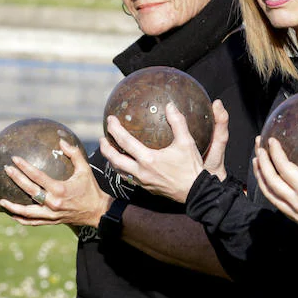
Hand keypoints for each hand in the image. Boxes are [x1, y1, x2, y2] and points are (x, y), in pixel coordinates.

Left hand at [0, 139, 112, 227]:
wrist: (97, 211)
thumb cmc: (90, 188)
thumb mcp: (85, 169)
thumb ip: (74, 154)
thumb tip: (61, 140)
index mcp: (60, 190)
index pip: (37, 176)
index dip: (25, 167)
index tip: (14, 158)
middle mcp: (53, 203)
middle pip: (29, 191)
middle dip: (15, 179)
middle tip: (5, 169)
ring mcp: (50, 215)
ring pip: (25, 212)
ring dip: (11, 207)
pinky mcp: (50, 221)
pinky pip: (31, 222)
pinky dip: (20, 218)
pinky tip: (11, 214)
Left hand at [99, 100, 229, 202]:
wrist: (196, 192)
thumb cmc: (191, 167)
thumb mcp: (186, 142)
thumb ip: (178, 122)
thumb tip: (170, 106)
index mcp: (148, 159)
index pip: (125, 141)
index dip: (115, 129)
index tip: (110, 120)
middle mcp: (141, 171)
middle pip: (115, 159)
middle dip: (105, 148)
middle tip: (102, 139)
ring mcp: (143, 182)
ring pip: (120, 171)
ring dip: (112, 160)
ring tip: (110, 152)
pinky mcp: (147, 188)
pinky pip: (130, 178)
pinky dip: (123, 170)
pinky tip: (128, 165)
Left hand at [253, 136, 297, 238]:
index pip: (284, 167)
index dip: (275, 153)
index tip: (271, 141)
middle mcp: (296, 202)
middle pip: (271, 180)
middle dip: (262, 162)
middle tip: (259, 147)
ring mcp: (294, 212)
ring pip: (269, 193)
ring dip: (260, 176)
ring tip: (256, 162)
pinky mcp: (295, 219)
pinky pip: (275, 203)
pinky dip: (267, 190)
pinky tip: (267, 181)